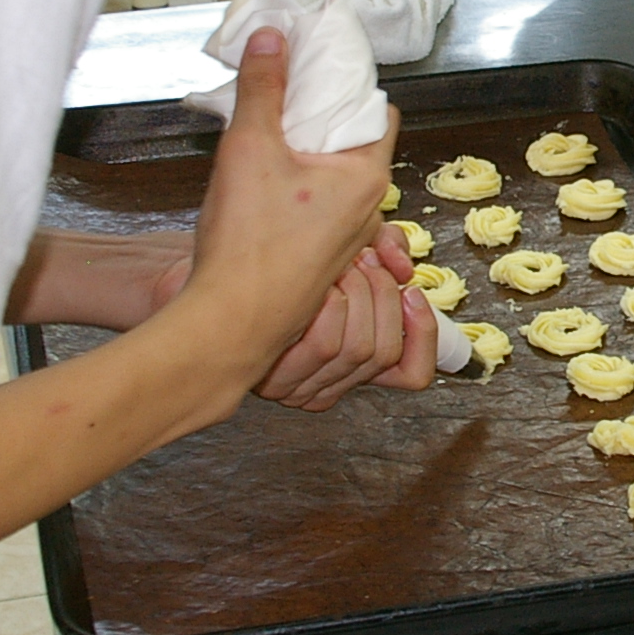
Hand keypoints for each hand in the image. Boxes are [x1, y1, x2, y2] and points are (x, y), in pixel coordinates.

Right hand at [173, 27, 397, 377]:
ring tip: (265, 139)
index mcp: (366, 177)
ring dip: (306, 156)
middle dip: (322, 119)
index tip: (316, 70)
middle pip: (355, 144)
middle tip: (282, 100)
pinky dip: (297, 188)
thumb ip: (263, 87)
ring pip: (335, 178)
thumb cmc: (249, 243)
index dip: (350, 86)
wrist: (231, 319)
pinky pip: (318, 208)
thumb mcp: (249, 145)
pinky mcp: (320, 258)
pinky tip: (259, 183)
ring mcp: (345, 239)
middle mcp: (367, 210)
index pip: (379, 112)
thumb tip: (273, 37)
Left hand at [256, 221, 438, 408]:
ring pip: (360, 348)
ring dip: (355, 293)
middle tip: (365, 257)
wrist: (210, 270)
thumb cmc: (271, 259)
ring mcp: (302, 385)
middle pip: (384, 350)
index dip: (422, 334)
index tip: (412, 293)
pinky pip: (327, 345)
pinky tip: (319, 284)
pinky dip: (328, 306)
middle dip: (382, 293)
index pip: (411, 373)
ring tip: (339, 263)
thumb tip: (403, 266)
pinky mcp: (278, 378)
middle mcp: (329, 382)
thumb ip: (382, 249)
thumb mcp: (341, 249)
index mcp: (350, 364)